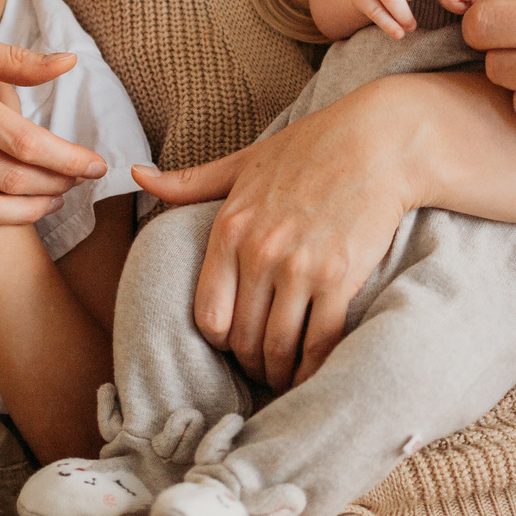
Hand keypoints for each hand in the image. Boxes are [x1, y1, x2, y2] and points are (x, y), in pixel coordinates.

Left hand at [133, 79, 429, 389]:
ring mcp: (300, 267)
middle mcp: (259, 252)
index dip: (220, 340)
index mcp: (230, 228)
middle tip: (263, 367)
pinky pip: (320, 342)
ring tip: (287, 374)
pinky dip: (315, 367)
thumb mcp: (244, 163)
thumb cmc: (310, 149)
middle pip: (243, 339)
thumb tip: (137, 175)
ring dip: (281, 372)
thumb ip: (191, 181)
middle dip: (251, 363)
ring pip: (278, 347)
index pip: (207, 315)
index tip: (235, 342)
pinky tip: (316, 369)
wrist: (378, 141)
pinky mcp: (340, 278)